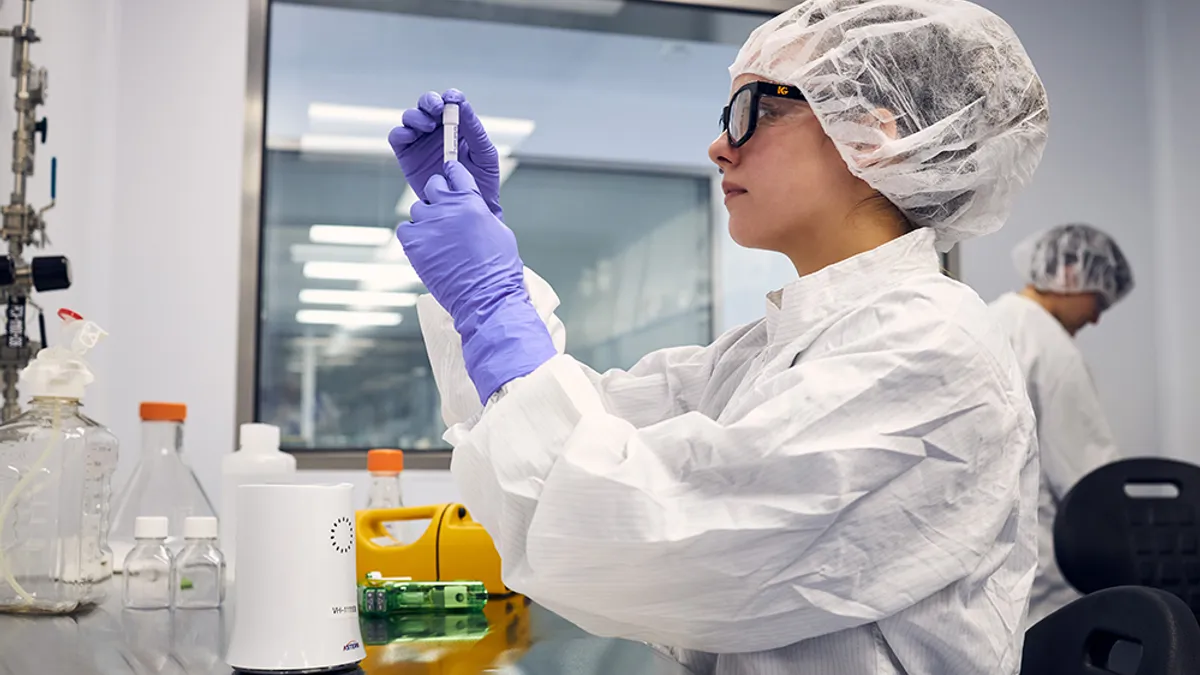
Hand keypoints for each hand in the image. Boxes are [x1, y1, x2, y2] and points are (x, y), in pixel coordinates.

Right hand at [388, 89, 503, 219]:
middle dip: (430, 101)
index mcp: (458, 126)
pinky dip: (400, 132)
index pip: (451, 103)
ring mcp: (420, 141)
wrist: (467, 211)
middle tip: (437, 108)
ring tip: (427, 126)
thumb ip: (474, 130)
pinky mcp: (406, 155)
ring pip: (410, 117)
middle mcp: (437, 130)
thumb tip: (462, 104)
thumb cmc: (482, 183)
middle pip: (427, 105)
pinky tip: (410, 136)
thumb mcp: (484, 154)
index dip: (450, 97)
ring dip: (416, 116)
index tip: (452, 99)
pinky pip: (397, 137)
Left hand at [398, 163, 553, 401]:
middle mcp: (448, 208)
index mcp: (471, 201)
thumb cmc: (498, 270)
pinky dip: (412, 237)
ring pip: (417, 209)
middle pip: (432, 186)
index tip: (450, 178)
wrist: (486, 298)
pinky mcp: (413, 244)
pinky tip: (425, 248)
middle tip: (443, 213)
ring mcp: (428, 226)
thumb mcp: (499, 231)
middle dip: (437, 196)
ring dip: (425, 220)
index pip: (455, 173)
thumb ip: (480, 212)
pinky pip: (405, 230)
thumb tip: (471, 208)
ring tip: (437, 239)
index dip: (452, 174)